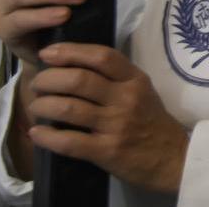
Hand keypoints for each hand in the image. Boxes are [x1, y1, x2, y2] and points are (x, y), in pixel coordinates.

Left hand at [26, 43, 186, 194]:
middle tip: (37, 84)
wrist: (172, 158)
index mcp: (135, 80)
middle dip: (48, 79)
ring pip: (69, 108)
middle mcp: (126, 99)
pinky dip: (47, 136)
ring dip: (43, 105)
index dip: (70, 51)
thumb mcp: (141, 90)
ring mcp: (116, 125)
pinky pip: (69, 142)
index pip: (102, 57)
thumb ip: (114, 77)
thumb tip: (72, 64)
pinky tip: (37, 132)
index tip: (47, 53)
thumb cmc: (151, 121)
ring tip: (36, 106)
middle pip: (79, 80)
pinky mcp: (107, 151)